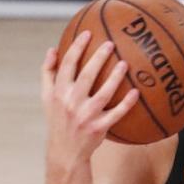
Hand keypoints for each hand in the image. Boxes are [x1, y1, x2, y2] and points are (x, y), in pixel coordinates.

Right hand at [40, 31, 137, 161]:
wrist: (65, 150)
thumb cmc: (57, 118)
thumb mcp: (46, 96)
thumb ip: (48, 73)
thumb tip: (52, 49)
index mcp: (58, 92)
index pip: (67, 65)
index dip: (77, 48)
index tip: (87, 33)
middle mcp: (71, 102)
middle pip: (86, 75)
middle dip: (98, 58)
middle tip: (110, 43)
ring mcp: (86, 116)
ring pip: (103, 93)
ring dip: (115, 78)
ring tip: (125, 63)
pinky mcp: (100, 128)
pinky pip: (116, 114)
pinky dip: (126, 103)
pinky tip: (136, 92)